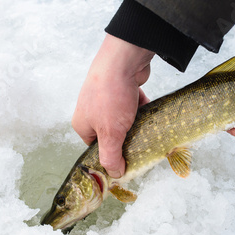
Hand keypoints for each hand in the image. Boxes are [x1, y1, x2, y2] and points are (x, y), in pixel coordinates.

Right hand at [72, 34, 154, 177]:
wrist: (124, 60)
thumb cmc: (111, 97)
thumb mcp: (110, 134)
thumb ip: (111, 157)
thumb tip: (116, 174)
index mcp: (82, 123)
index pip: (96, 148)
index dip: (111, 155)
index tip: (128, 161)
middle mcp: (91, 110)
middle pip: (111, 134)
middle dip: (126, 139)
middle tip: (142, 145)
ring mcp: (106, 97)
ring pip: (124, 120)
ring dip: (136, 125)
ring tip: (148, 130)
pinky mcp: (122, 88)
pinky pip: (133, 105)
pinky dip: (142, 110)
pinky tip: (152, 113)